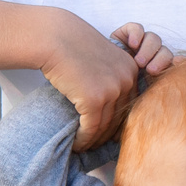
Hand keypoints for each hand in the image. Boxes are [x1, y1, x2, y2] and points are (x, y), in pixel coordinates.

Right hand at [42, 16, 172, 147]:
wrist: (54, 38)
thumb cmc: (71, 47)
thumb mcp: (100, 59)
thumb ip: (109, 77)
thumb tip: (106, 104)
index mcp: (130, 69)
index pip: (127, 105)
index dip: (115, 123)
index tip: (104, 134)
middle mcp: (126, 80)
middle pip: (118, 119)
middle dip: (105, 136)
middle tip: (93, 146)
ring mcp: (112, 90)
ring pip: (105, 127)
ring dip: (93, 141)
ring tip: (82, 147)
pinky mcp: (94, 99)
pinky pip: (91, 128)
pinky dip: (83, 140)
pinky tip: (76, 144)